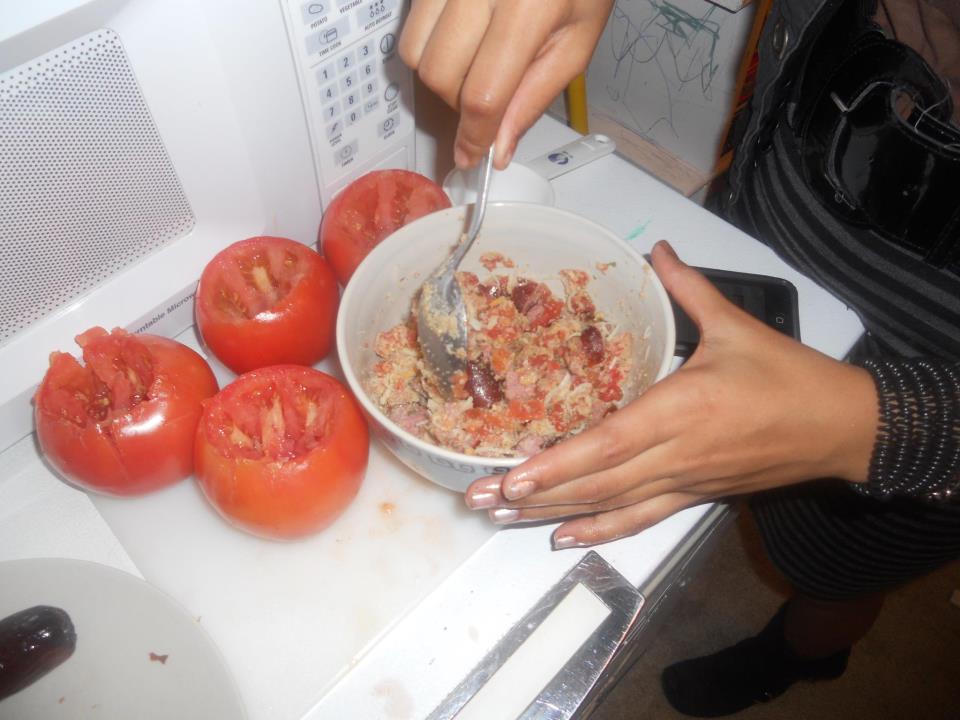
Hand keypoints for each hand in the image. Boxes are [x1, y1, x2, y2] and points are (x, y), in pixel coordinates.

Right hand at [398, 0, 614, 168]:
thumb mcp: (577, 42)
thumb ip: (534, 97)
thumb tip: (498, 147)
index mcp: (528, 6)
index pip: (483, 94)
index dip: (474, 136)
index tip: (471, 156)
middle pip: (440, 76)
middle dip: (459, 104)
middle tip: (489, 95)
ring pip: (415, 52)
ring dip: (441, 74)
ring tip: (476, 61)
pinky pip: (411, 23)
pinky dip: (430, 43)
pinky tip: (463, 36)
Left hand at [464, 241, 878, 547]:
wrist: (840, 428)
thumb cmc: (788, 378)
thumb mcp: (737, 326)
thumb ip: (688, 288)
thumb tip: (657, 251)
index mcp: (680, 409)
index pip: (607, 444)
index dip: (558, 465)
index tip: (512, 475)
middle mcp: (673, 455)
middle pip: (592, 484)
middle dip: (531, 494)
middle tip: (477, 498)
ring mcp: (681, 482)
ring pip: (607, 506)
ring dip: (551, 514)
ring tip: (500, 517)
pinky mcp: (691, 497)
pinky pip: (638, 519)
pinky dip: (599, 531)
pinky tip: (561, 536)